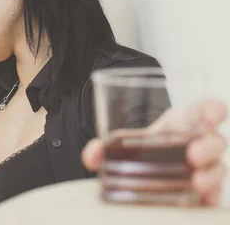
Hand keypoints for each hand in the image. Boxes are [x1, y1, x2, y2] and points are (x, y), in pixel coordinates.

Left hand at [81, 99, 227, 205]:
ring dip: (211, 174)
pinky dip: (211, 197)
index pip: (204, 109)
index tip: (214, 113)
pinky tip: (202, 199)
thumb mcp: (127, 142)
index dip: (212, 109)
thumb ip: (105, 147)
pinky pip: (215, 194)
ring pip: (219, 167)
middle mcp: (198, 142)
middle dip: (208, 146)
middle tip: (193, 155)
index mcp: (182, 122)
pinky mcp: (205, 191)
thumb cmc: (144, 149)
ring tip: (196, 181)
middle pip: (216, 140)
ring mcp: (205, 167)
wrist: (145, 171)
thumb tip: (92, 155)